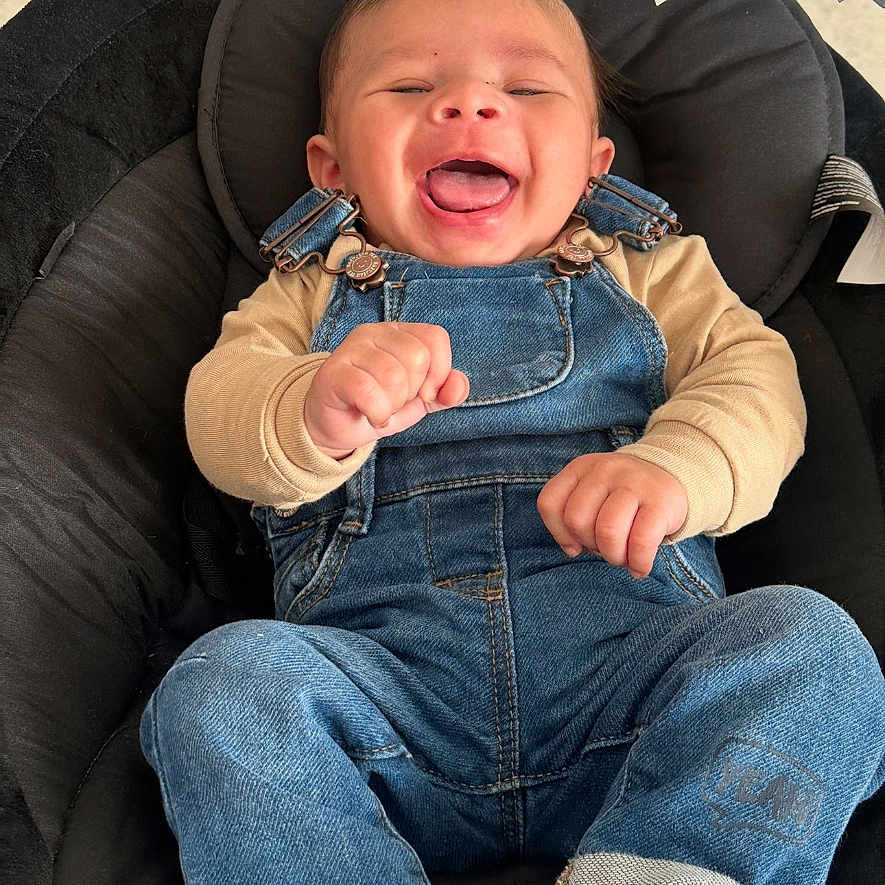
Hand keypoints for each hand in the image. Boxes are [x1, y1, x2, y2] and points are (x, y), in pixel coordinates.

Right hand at [304, 322, 468, 458]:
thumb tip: (459, 386)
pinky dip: (377, 412)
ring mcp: (351, 350)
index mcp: (399, 333)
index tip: (425, 394)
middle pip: (417, 357)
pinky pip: (368, 391)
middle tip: (392, 400)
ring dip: (392, 405)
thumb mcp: (419, 401)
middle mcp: (374, 333)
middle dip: (411, 392)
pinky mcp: (333, 373)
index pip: (435, 338)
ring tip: (379, 407)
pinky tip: (371, 416)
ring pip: (394, 376)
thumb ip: (445, 392)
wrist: (335, 427)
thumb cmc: (376, 406)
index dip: (439, 372)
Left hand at [536, 452, 687, 578]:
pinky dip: (638, 563)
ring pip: (607, 532)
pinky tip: (639, 567)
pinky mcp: (661, 501)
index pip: (549, 503)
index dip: (558, 533)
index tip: (576, 543)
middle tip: (605, 547)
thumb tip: (572, 549)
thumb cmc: (622, 495)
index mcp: (581, 468)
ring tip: (622, 557)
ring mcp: (634, 483)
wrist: (671, 473)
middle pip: (577, 520)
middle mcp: (605, 470)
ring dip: (613, 556)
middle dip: (589, 545)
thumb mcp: (592, 492)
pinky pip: (641, 542)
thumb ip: (573, 515)